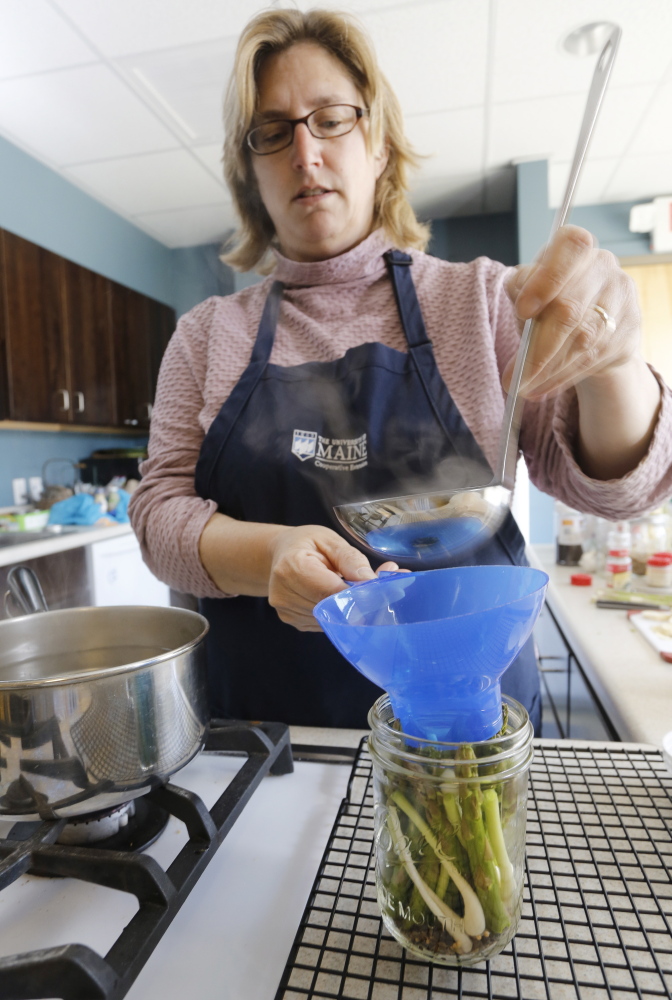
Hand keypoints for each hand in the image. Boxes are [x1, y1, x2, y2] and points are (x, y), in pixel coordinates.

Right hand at [267, 524, 400, 630]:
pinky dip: (337, 613)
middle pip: (331, 608)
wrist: (281, 553)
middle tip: (376, 587)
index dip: (357, 595)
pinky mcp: (294, 621)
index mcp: (292, 566)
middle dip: (357, 601)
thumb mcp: (330, 540)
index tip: (380, 591)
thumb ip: (351, 559)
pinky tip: (337, 598)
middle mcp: (284, 593)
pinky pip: (325, 623)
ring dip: (348, 608)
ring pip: (331, 619)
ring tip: (353, 588)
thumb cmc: (306, 543)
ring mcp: (287, 611)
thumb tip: (371, 581)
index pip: (330, 591)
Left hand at [503, 225, 641, 399]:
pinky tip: (544, 387)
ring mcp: (621, 299)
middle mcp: (603, 268)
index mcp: (575, 249)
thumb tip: (522, 317)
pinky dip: (563, 377)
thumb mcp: (529, 292)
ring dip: (549, 370)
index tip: (522, 310)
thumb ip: (521, 296)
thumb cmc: (550, 302)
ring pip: (582, 341)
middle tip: (515, 378)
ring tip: (524, 387)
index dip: (545, 279)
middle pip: (570, 308)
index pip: (569, 249)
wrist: (590, 325)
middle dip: (538, 349)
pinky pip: (593, 360)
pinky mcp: (629, 332)